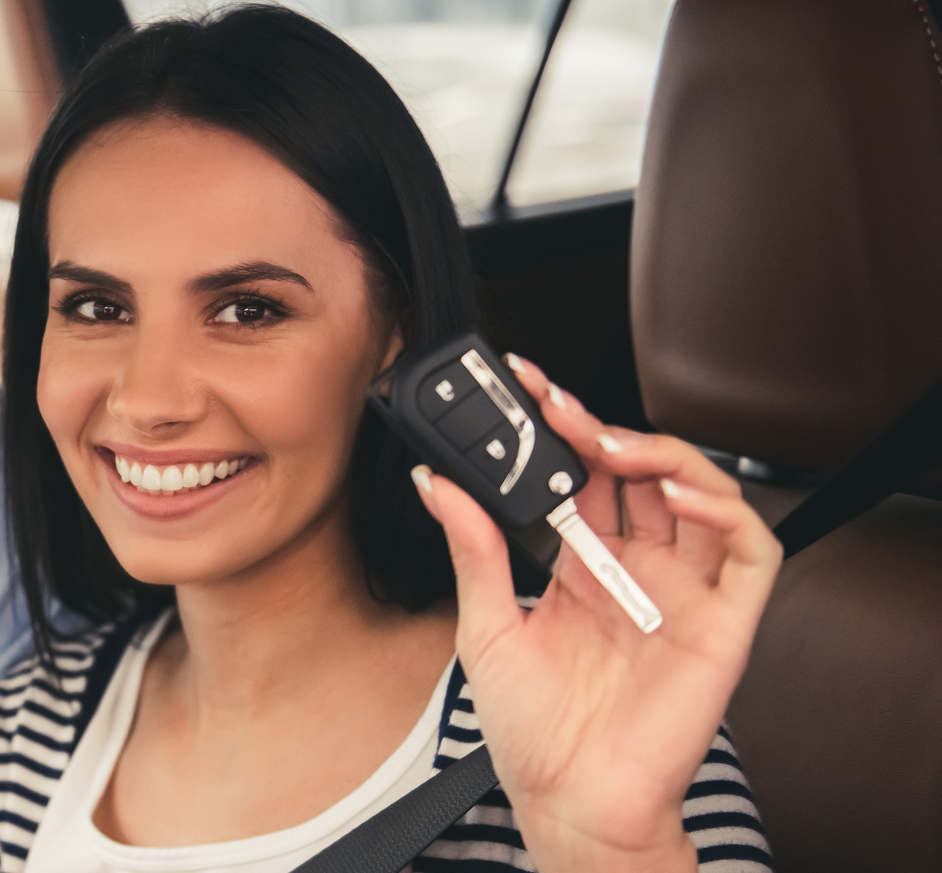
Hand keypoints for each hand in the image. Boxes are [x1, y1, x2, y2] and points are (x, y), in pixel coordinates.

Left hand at [411, 357, 780, 872]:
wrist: (568, 801)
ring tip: (610, 444)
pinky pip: (751, 550)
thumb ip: (473, 550)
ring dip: (661, 454)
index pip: (584, 475)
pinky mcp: (724, 623)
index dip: (564, 428)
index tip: (526, 387)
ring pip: (701, 493)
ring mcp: (682, 592)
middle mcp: (636, 570)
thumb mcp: (486, 626)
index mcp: (581, 566)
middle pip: (639, 473)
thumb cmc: (531, 730)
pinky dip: (724, 510)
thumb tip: (437, 481)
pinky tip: (677, 494)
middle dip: (602, 428)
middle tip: (559, 406)